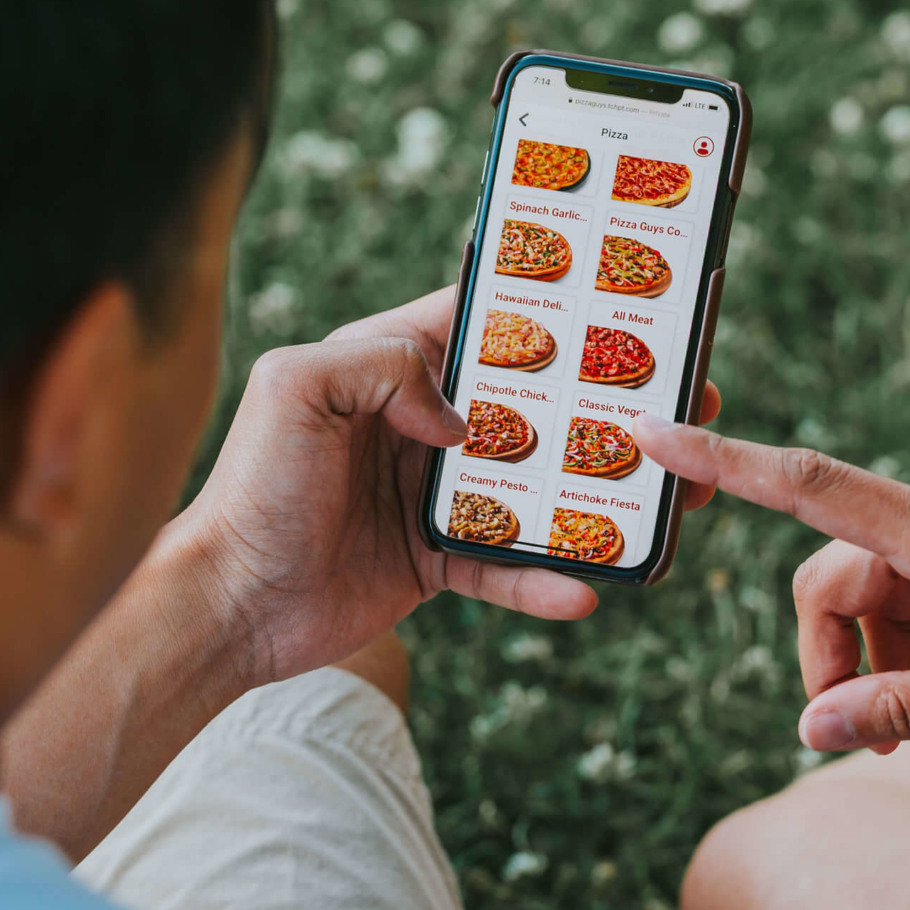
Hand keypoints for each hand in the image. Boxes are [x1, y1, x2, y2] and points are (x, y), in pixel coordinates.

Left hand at [175, 287, 722, 686]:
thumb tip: (462, 416)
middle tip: (681, 403)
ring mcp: (435, 493)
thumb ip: (378, 366)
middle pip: (535, 405)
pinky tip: (587, 590)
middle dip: (606, 403)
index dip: (553, 308)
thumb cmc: (250, 488)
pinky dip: (546, 581)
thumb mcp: (296, 389)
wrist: (228, 605)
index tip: (624, 304)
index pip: (485, 321)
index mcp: (390, 364)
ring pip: (539, 485)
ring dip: (599, 492)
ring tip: (667, 498)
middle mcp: (421, 422)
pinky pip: (507, 568)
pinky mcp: (436, 561)